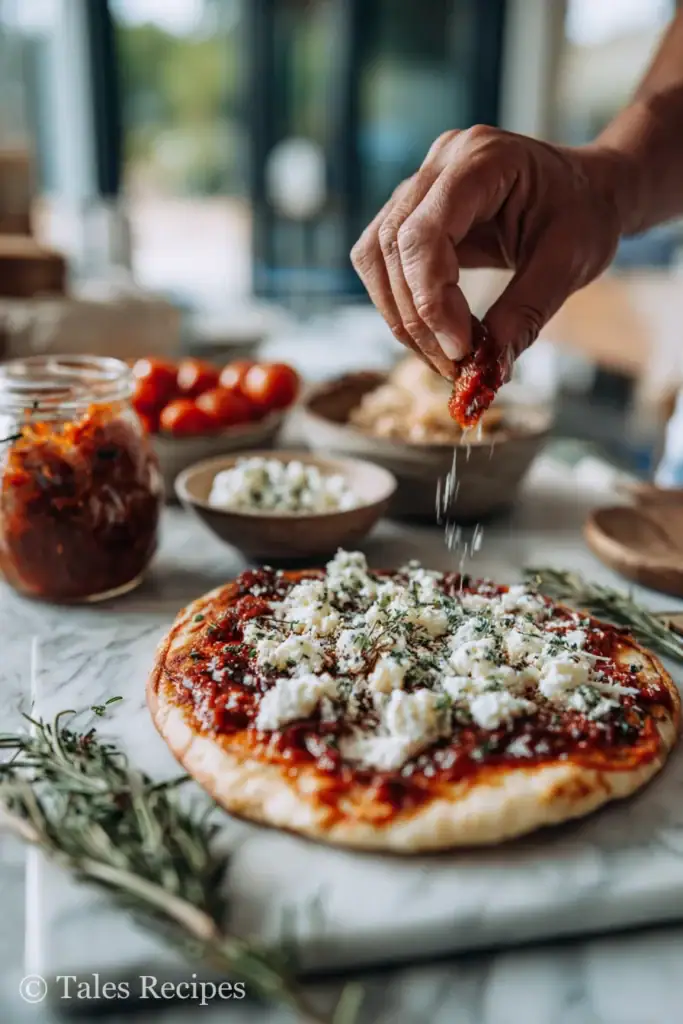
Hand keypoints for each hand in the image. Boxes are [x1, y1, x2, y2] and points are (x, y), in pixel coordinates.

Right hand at [350, 126, 627, 377]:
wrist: (589, 190)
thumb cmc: (585, 213)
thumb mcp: (570, 263)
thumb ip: (526, 313)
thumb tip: (488, 368)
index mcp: (483, 158)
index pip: (424, 233)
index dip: (432, 298)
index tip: (461, 350)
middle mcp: (440, 163)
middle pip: (392, 247)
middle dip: (417, 318)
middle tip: (454, 366)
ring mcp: (420, 185)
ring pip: (375, 258)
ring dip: (402, 318)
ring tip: (444, 356)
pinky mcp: (412, 212)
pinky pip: (383, 264)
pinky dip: (403, 307)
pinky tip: (437, 334)